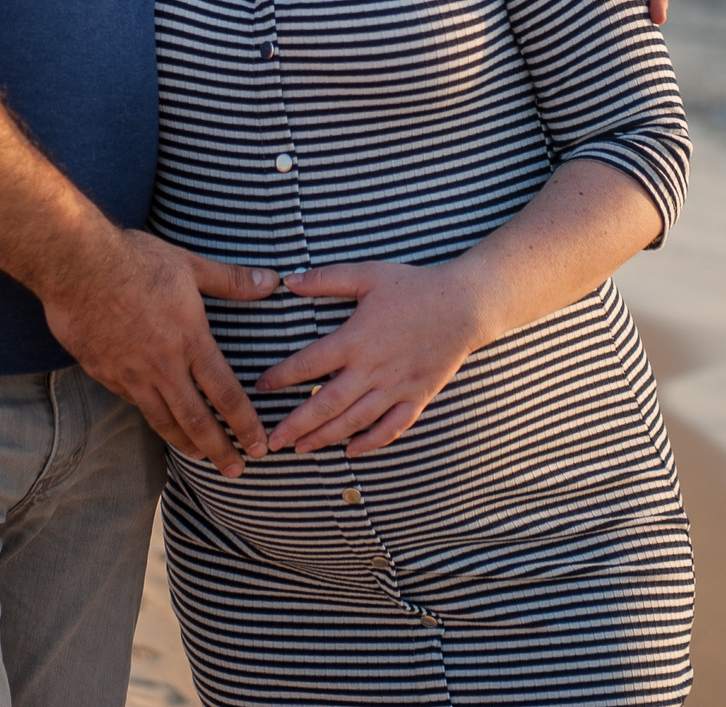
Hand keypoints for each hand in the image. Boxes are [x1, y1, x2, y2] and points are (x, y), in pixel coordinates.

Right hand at [40, 231, 278, 477]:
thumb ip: (231, 280)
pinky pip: (132, 402)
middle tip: (236, 471)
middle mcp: (164, 366)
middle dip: (219, 450)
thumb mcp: (188, 265)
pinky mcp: (104, 373)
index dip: (246, 425)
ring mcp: (131, 374)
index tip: (259, 446)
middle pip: (197, 420)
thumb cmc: (134, 260)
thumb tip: (271, 281)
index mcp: (190, 340)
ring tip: (200, 457)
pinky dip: (150, 416)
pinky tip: (157, 420)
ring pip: (163, 420)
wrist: (77, 266)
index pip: (226, 394)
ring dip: (185, 443)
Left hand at [259, 262, 490, 457]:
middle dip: (296, 425)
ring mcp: (396, 387)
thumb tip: (287, 280)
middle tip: (272, 441)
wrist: (465, 305)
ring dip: (326, 438)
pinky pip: (392, 428)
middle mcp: (372, 369)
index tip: (261, 387)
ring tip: (302, 449)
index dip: (282, 378)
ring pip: (355, 421)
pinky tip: (351, 451)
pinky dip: (371, 443)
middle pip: (327, 405)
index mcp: (355, 339)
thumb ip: (326, 278)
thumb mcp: (367, 274)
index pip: (308, 365)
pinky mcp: (417, 396)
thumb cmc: (414, 286)